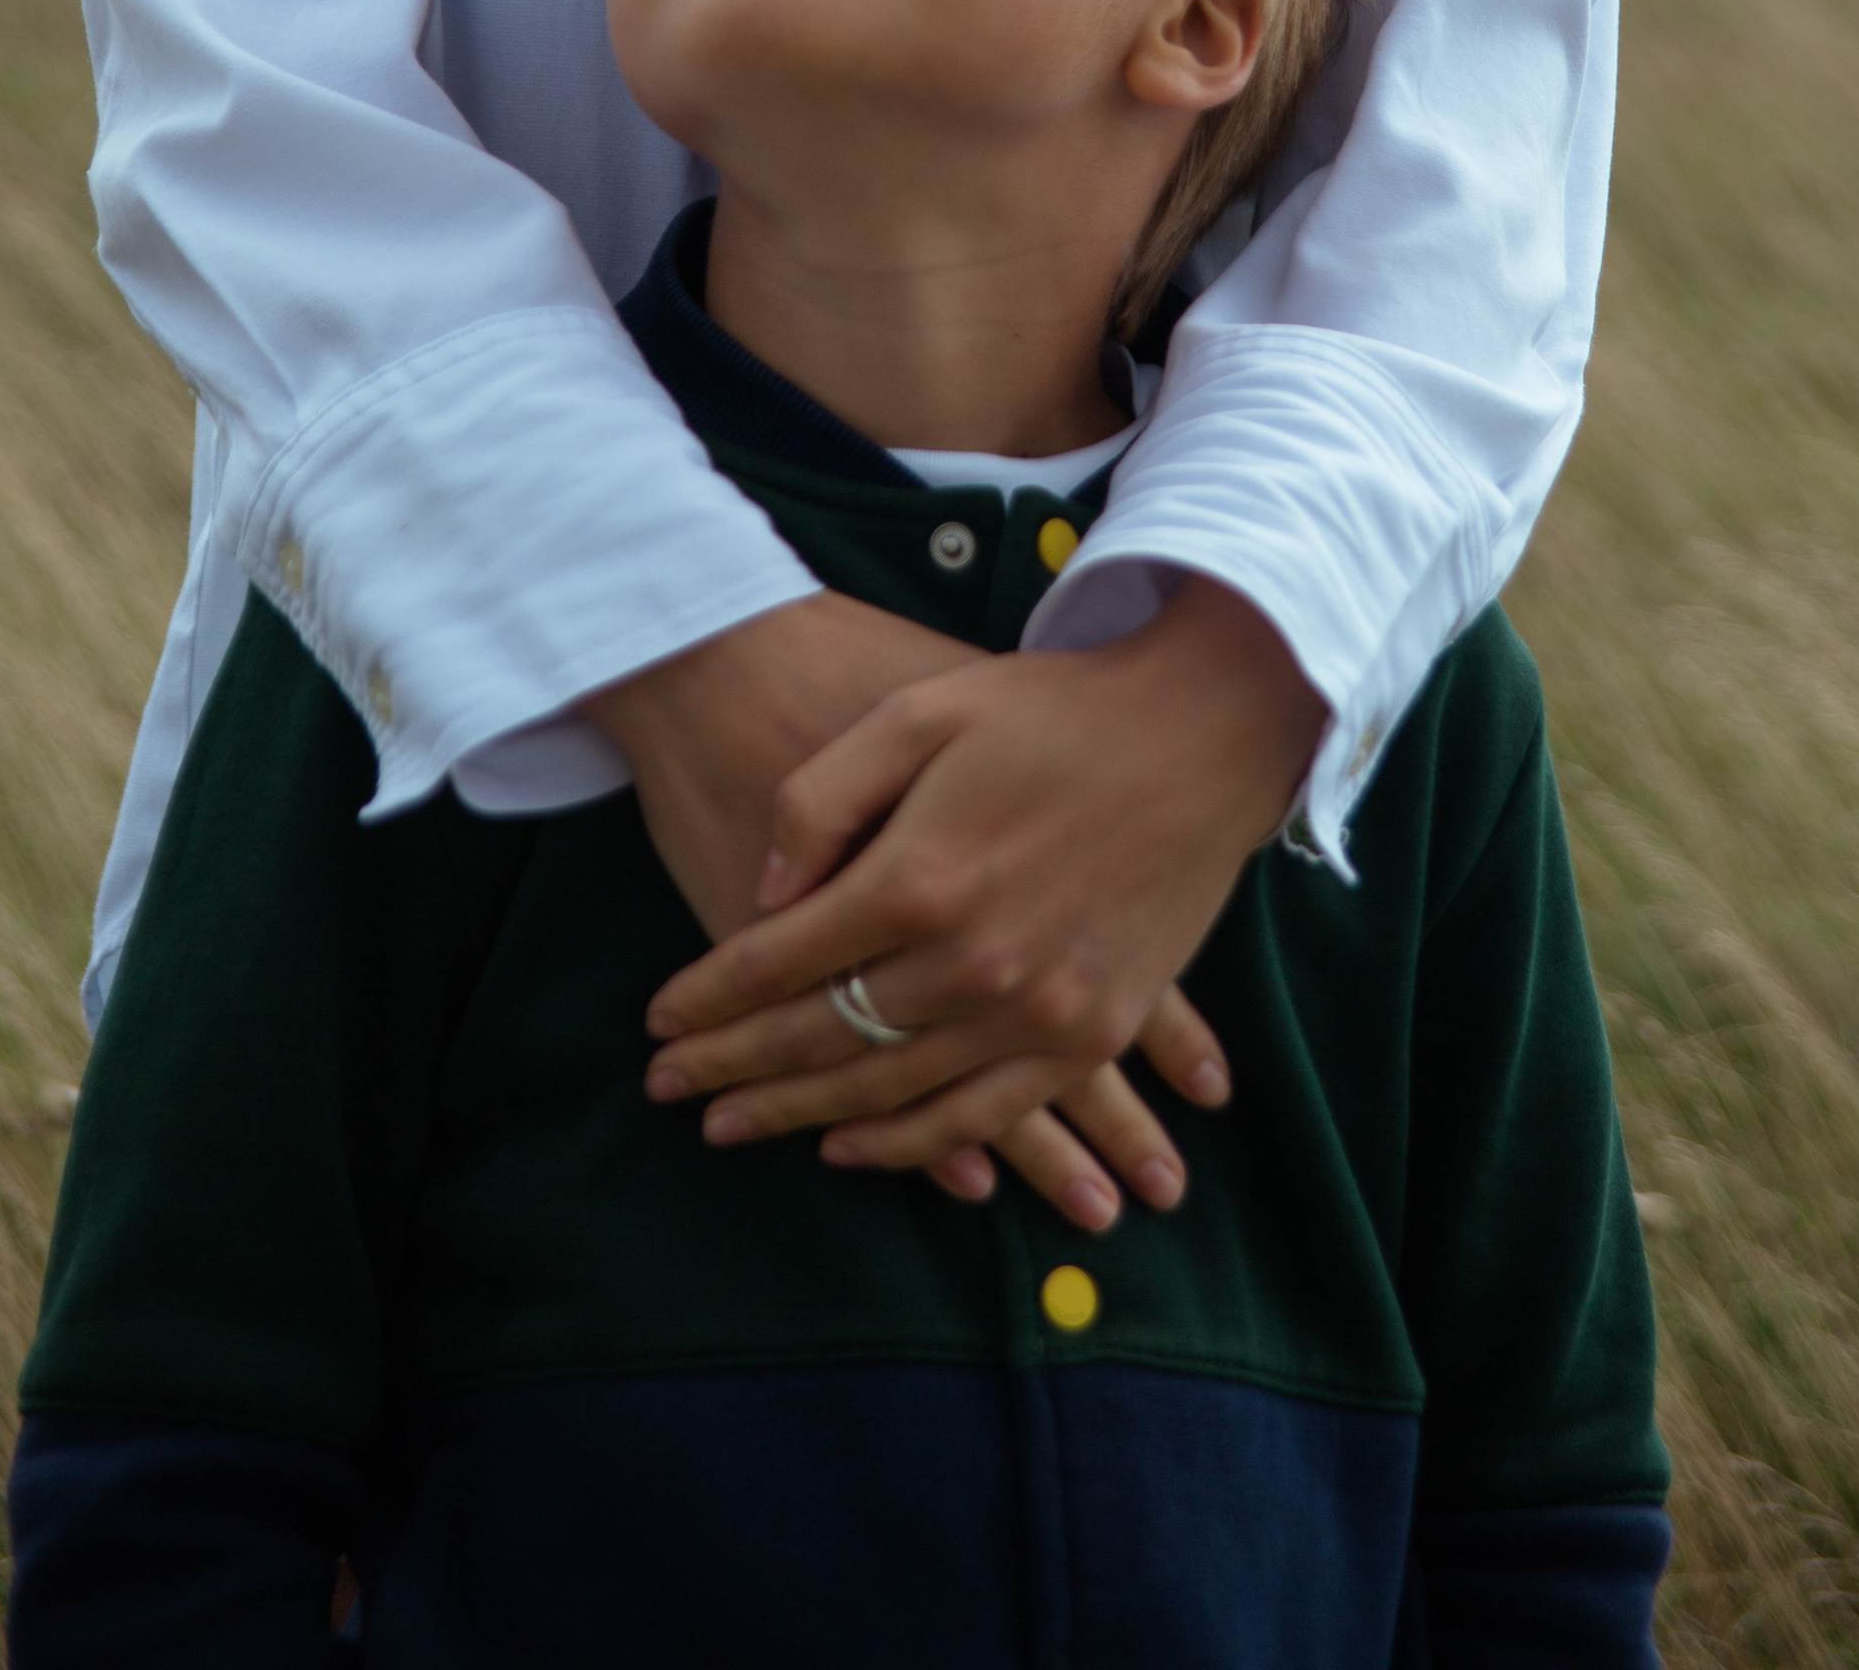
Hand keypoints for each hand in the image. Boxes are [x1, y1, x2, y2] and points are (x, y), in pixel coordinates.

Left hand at [640, 575, 1323, 1194]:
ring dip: (804, 1119)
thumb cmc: (1050, 708)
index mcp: (919, 878)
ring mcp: (1037, 1009)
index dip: (708, 997)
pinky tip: (856, 1151)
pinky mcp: (1089, 1029)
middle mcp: (972, 962)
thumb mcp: (920, 712)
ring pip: (891, 1095)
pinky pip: (984, 1116)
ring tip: (735, 1129)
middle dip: (735, 1069)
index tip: (659, 1021)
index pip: (778, 963)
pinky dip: (914, 1148)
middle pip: (823, 1039)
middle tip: (672, 1091)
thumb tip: (765, 898)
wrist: (1199, 730)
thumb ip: (824, 800)